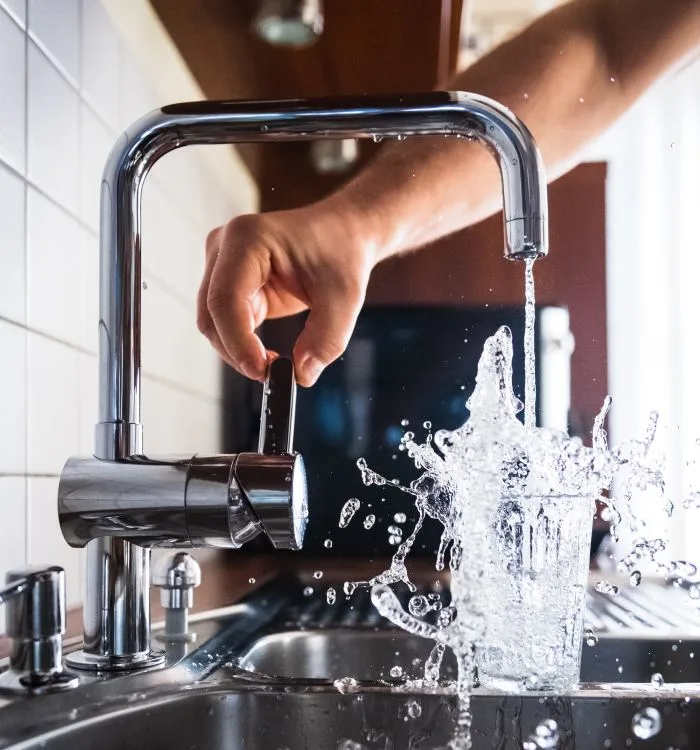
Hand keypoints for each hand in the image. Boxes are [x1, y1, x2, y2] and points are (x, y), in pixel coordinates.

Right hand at [197, 200, 377, 386]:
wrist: (343, 234)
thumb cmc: (341, 252)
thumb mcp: (345, 297)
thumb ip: (326, 339)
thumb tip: (302, 374)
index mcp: (248, 238)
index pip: (225, 299)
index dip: (237, 341)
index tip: (263, 371)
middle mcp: (225, 247)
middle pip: (211, 314)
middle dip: (237, 351)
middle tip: (271, 375)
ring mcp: (222, 265)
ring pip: (214, 323)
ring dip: (238, 350)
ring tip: (275, 364)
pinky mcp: (230, 283)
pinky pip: (226, 324)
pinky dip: (243, 344)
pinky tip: (268, 354)